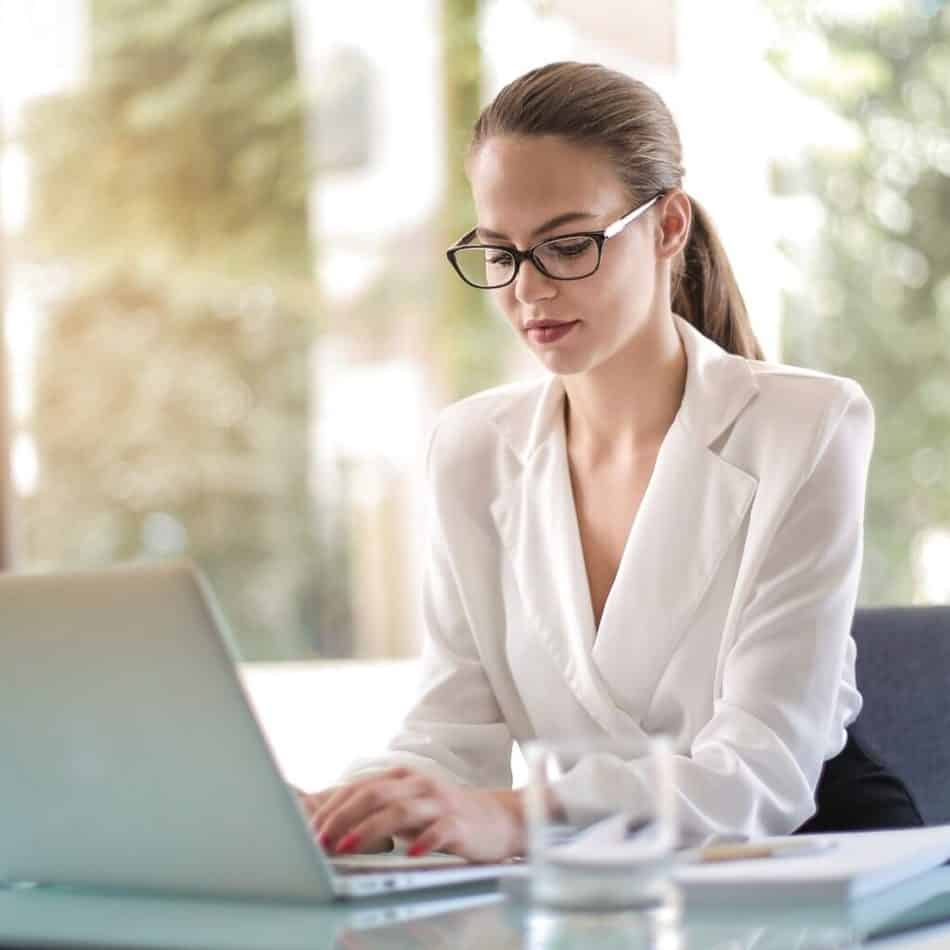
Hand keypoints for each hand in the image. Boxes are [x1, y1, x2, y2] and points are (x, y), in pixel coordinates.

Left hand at [309, 767, 524, 862]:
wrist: (496, 819)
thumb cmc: (443, 815)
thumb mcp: (408, 807)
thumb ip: (379, 811)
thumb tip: (333, 829)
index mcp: (402, 778)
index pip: (359, 787)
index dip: (333, 808)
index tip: (312, 832)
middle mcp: (418, 784)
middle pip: (374, 794)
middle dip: (343, 818)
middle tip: (322, 842)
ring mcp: (440, 801)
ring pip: (400, 810)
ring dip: (369, 830)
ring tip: (347, 848)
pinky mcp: (459, 822)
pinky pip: (439, 830)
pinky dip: (422, 841)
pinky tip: (408, 853)